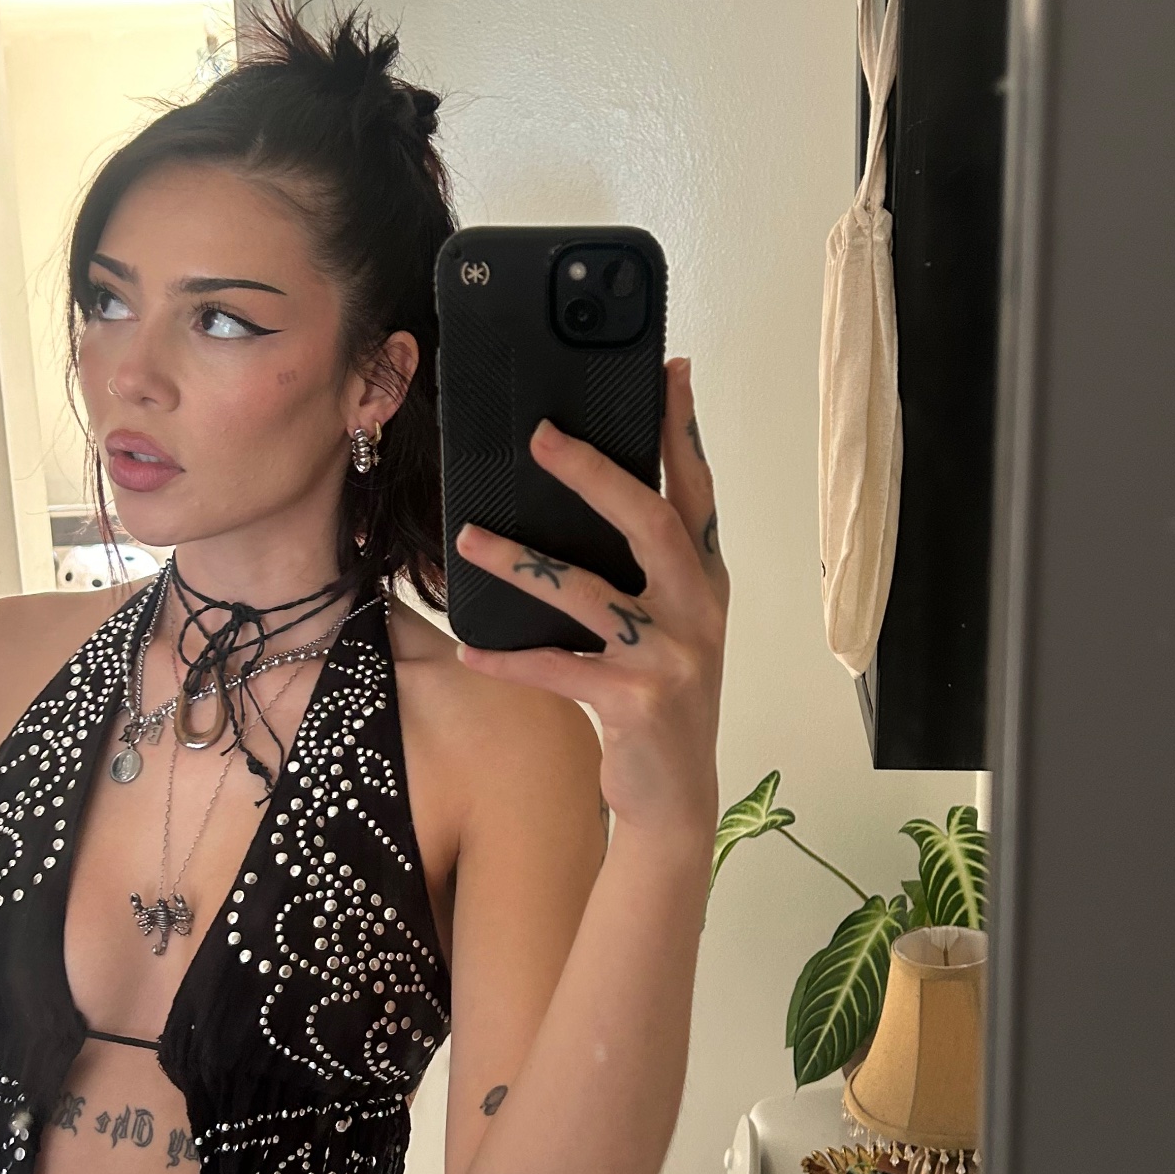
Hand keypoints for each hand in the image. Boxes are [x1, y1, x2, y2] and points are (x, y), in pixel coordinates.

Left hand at [455, 356, 728, 837]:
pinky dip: (510, 658)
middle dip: (595, 474)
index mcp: (706, 582)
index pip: (698, 493)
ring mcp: (671, 657)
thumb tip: (591, 495)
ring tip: (470, 537)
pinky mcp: (636, 702)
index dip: (684, 433)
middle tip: (541, 437)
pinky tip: (468, 648)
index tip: (669, 374)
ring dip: (523, 563)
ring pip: (589, 593)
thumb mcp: (668, 627)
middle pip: (651, 523)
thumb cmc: (659, 699)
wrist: (675, 799)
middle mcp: (698, 611)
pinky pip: (559, 668)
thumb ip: (646, 569)